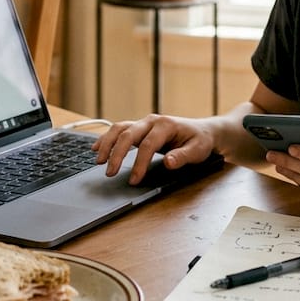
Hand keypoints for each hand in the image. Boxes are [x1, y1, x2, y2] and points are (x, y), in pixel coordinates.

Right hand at [92, 114, 216, 184]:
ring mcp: (144, 123)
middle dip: (117, 154)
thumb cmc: (200, 141)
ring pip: (119, 128)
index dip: (139, 163)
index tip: (134, 179)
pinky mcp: (139, 129)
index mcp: (166, 125)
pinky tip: (96, 148)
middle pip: (128, 134)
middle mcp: (152, 121)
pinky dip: (106, 138)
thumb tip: (168, 162)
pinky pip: (119, 130)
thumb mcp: (198, 150)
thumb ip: (183, 156)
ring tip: (98, 161)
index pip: (148, 144)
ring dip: (107, 143)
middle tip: (110, 173)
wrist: (203, 131)